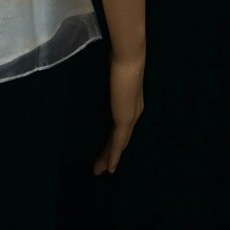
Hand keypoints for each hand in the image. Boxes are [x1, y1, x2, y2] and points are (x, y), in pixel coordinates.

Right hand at [92, 47, 144, 175]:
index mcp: (131, 103)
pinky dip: (113, 156)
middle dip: (110, 154)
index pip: (120, 126)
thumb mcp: (110, 75)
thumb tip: (96, 82)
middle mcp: (133, 113)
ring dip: (110, 158)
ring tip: (100, 171)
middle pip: (120, 139)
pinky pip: (117, 142)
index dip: (113, 140)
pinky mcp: (125, 119)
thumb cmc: (117, 60)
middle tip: (100, 168)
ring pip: (119, 144)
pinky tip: (108, 168)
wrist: (129, 58)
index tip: (106, 150)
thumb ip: (106, 83)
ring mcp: (130, 117)